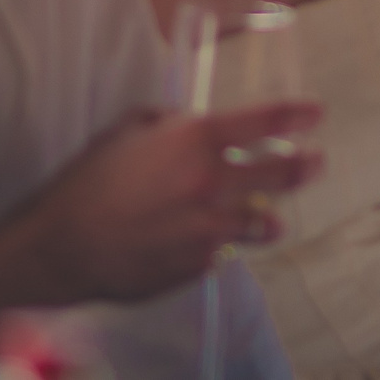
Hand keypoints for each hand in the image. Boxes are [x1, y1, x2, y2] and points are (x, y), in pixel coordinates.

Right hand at [0, 101, 322, 326]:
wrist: (63, 246)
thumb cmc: (88, 181)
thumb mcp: (124, 130)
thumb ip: (163, 120)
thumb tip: (183, 118)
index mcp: (193, 141)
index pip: (262, 122)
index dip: (294, 116)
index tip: (315, 114)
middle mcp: (210, 183)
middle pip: (276, 173)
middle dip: (302, 167)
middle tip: (316, 163)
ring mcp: (208, 228)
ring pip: (257, 222)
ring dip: (268, 219)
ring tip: (273, 220)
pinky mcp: (197, 264)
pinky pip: (217, 252)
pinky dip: (215, 246)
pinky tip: (204, 245)